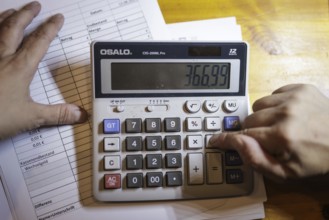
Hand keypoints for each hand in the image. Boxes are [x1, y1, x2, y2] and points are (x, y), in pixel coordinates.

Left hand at [0, 2, 86, 139]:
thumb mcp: (30, 117)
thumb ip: (57, 114)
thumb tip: (79, 114)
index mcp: (19, 68)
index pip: (39, 42)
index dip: (50, 28)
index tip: (57, 18)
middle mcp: (2, 58)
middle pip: (15, 28)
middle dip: (27, 15)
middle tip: (35, 5)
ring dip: (6, 18)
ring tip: (12, 11)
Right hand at [209, 84, 328, 180]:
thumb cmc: (316, 159)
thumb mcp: (286, 173)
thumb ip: (256, 159)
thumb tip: (236, 142)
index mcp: (282, 135)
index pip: (243, 135)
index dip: (228, 139)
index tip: (215, 139)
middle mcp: (286, 112)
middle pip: (248, 119)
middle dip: (253, 131)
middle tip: (268, 139)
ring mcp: (294, 97)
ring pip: (258, 104)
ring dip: (263, 115)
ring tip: (278, 125)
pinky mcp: (301, 88)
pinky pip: (273, 94)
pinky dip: (275, 104)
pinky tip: (288, 114)